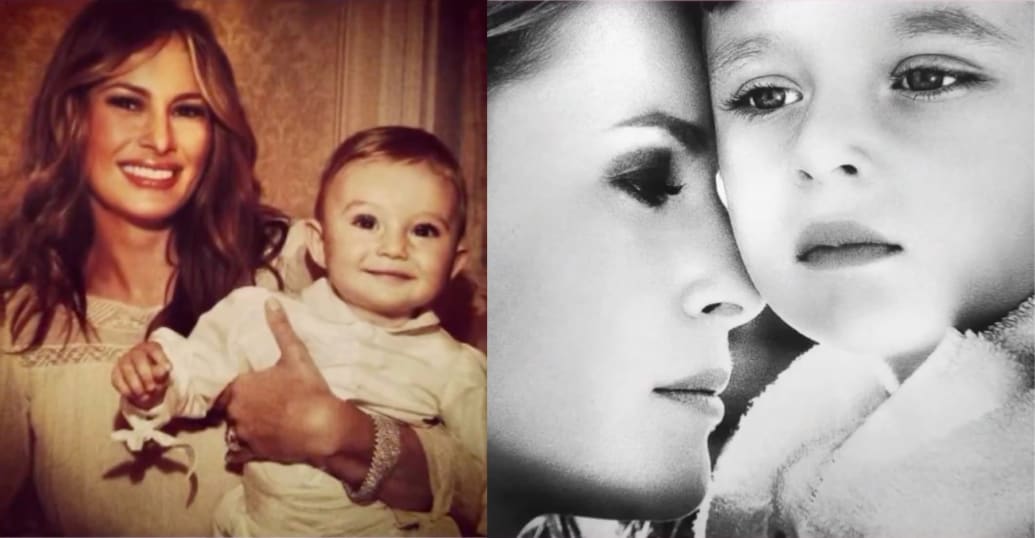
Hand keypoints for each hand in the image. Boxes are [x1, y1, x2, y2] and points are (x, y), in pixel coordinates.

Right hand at [111, 341, 170, 408]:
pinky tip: (134, 396)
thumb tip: (163, 370)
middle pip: (138, 358)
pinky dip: (126, 389)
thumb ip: (163, 372)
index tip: (167, 370)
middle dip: (146, 375)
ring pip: (127, 369)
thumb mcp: (164, 376)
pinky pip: (118, 379)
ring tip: (144, 396)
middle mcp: (136, 352)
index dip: (160, 358)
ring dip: (136, 384)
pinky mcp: (115, 373)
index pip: (154, 349)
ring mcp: (124, 361)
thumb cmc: (157, 379)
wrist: (146, 391)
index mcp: (151, 348)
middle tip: (152, 388)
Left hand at [217, 298, 351, 465]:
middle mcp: (234, 411)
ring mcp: (242, 434)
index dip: (231, 384)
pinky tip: (241, 448)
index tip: (242, 384)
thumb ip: (281, 328)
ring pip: (229, 429)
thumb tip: (269, 301)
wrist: (323, 428)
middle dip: (235, 405)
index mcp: (240, 387)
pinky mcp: (252, 452)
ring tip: (252, 421)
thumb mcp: (296, 355)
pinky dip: (236, 451)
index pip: (222, 385)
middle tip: (252, 401)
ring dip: (237, 426)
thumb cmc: (307, 389)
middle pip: (226, 407)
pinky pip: (233, 454)